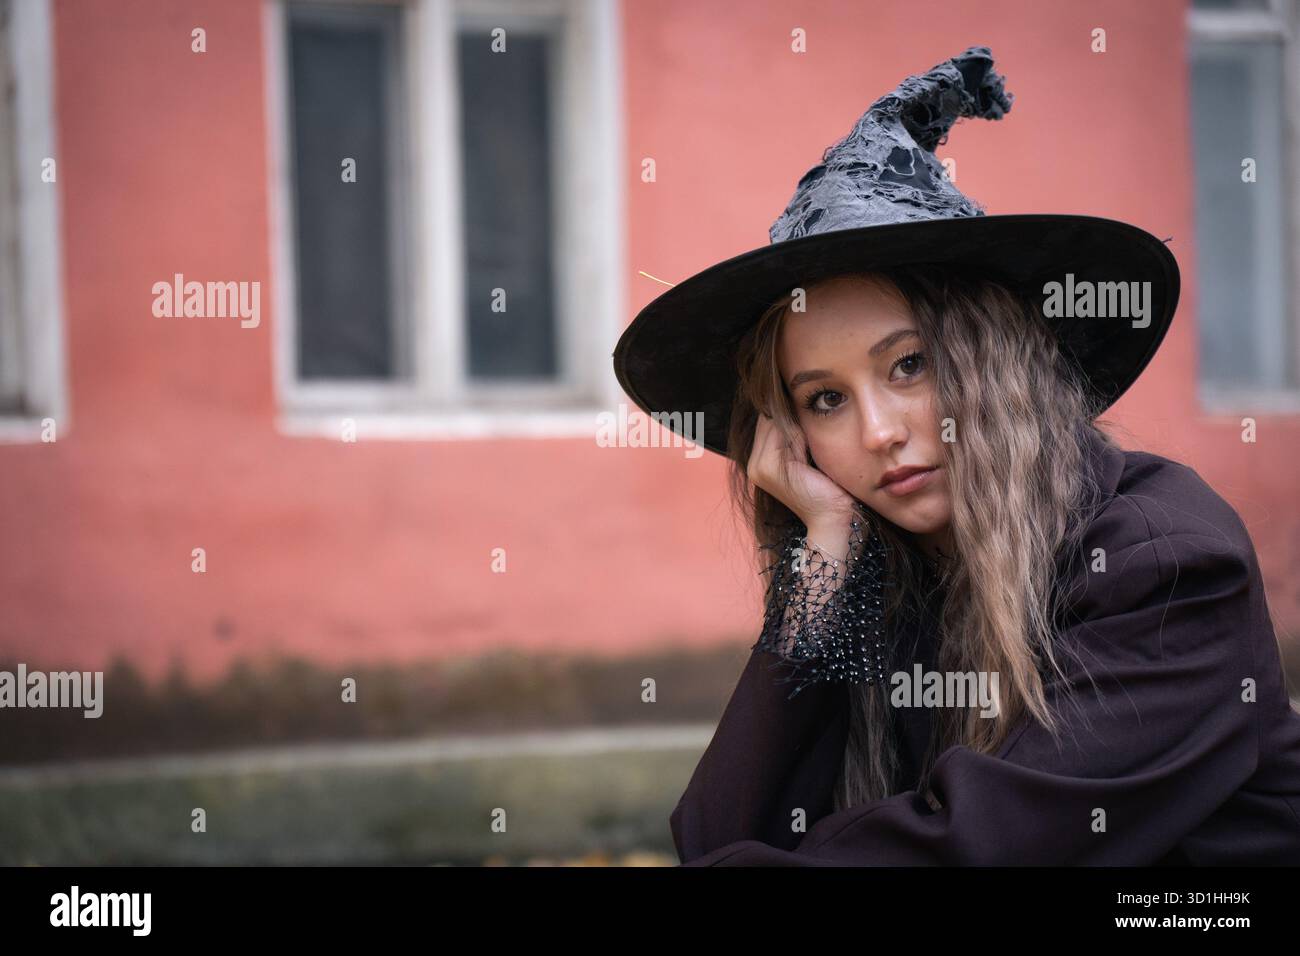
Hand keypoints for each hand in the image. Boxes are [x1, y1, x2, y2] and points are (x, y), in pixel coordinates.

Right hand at [747, 413, 857, 527]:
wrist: (831, 519)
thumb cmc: (827, 489)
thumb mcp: (807, 458)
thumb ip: (795, 436)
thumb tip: (796, 406)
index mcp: (759, 461)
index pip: (767, 421)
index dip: (786, 413)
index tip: (806, 415)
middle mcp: (753, 463)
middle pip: (769, 419)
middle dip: (791, 418)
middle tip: (811, 435)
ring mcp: (758, 466)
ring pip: (776, 423)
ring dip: (797, 427)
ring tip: (811, 447)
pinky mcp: (769, 467)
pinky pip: (784, 433)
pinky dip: (800, 436)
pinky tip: (810, 452)